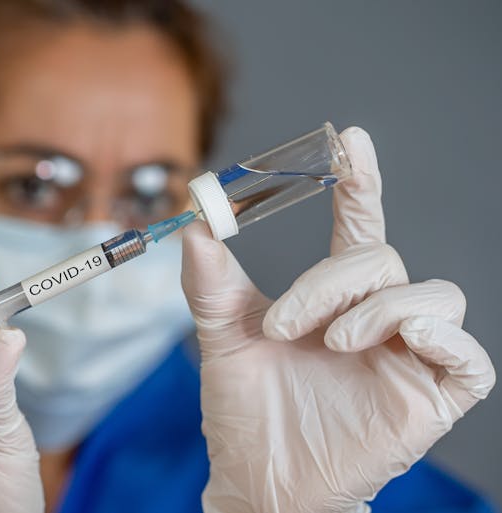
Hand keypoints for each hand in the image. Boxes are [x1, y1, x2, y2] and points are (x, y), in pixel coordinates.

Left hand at [181, 127, 494, 512]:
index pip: (359, 227)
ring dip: (375, 307)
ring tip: (331, 342)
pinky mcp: (433, 396)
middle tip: (283, 325)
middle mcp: (376, 318)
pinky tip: (399, 339)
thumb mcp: (223, 337)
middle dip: (329, 283)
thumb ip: (211, 282)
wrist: (259, 479)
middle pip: (382, 259)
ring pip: (431, 294)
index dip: (360, 182)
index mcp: (335, 299)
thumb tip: (194, 223)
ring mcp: (409, 355)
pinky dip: (438, 336)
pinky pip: (468, 356)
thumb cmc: (247, 410)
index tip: (350, 140)